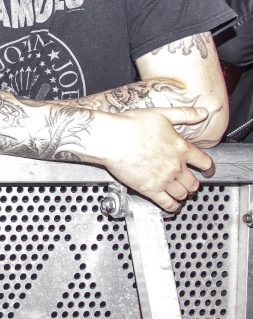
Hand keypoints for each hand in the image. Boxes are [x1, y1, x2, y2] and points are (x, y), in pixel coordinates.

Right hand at [97, 106, 213, 211]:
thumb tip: (203, 112)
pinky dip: (172, 206)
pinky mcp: (149, 189)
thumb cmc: (131, 125)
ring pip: (182, 194)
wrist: (110, 138)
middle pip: (194, 182)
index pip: (204, 162)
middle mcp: (175, 166)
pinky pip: (167, 203)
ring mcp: (163, 179)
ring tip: (179, 192)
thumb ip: (184, 114)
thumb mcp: (161, 114)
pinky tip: (172, 205)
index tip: (206, 170)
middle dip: (193, 183)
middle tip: (189, 182)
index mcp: (181, 148)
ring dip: (183, 194)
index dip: (208, 167)